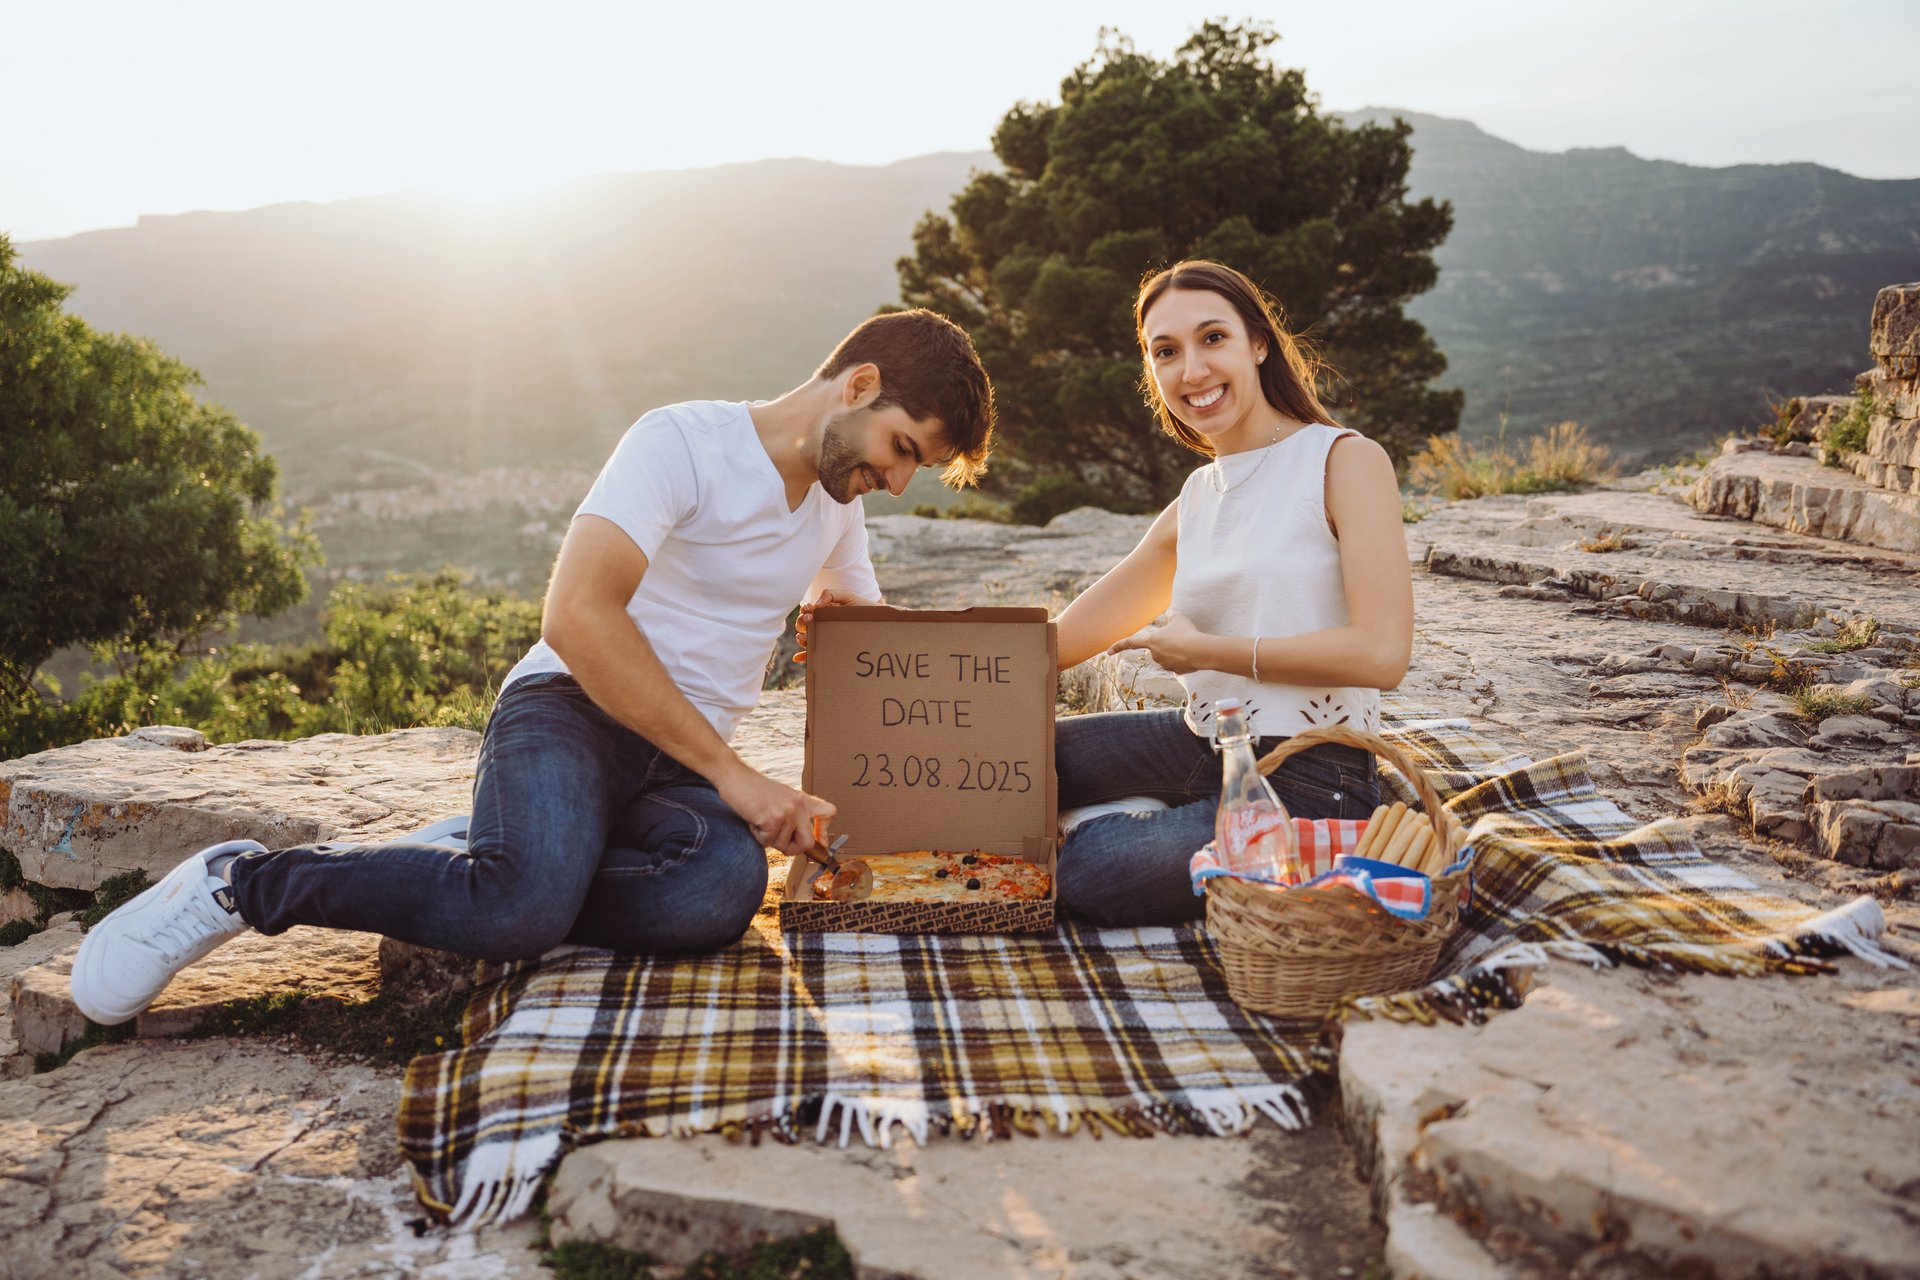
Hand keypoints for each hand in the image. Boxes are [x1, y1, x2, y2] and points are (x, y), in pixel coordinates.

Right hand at [719, 767, 835, 859]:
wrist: (734, 776)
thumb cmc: (753, 789)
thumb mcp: (780, 798)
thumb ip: (792, 816)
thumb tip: (800, 842)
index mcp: (802, 800)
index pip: (829, 813)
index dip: (824, 833)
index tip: (819, 843)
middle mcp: (799, 805)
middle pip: (808, 842)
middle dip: (792, 849)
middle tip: (778, 842)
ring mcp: (787, 811)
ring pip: (783, 845)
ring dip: (767, 839)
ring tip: (759, 821)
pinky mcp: (773, 818)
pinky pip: (767, 842)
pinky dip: (757, 836)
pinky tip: (753, 821)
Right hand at [794, 589, 879, 663]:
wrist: (880, 623)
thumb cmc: (865, 608)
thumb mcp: (849, 596)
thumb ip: (831, 594)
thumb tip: (815, 605)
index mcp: (824, 611)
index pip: (808, 611)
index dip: (805, 611)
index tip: (810, 610)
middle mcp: (822, 625)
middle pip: (804, 625)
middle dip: (802, 623)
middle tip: (808, 621)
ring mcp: (826, 638)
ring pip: (807, 639)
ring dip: (802, 639)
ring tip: (805, 638)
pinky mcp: (831, 650)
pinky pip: (814, 654)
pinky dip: (804, 656)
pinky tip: (798, 658)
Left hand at [1106, 611, 1206, 673]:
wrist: (1200, 651)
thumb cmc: (1187, 632)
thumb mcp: (1178, 618)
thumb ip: (1171, 616)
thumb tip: (1170, 614)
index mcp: (1151, 641)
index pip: (1130, 642)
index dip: (1119, 645)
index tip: (1108, 651)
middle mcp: (1155, 655)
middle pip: (1158, 648)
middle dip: (1168, 643)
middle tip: (1181, 637)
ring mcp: (1165, 664)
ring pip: (1169, 656)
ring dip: (1177, 651)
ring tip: (1188, 646)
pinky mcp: (1176, 671)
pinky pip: (1179, 664)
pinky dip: (1184, 659)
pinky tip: (1192, 655)